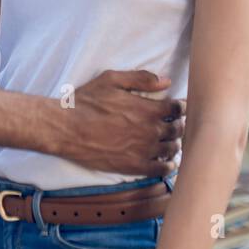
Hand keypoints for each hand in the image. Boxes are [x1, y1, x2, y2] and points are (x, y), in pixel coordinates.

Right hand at [56, 70, 185, 175]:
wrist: (66, 129)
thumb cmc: (87, 102)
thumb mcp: (111, 79)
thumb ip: (141, 78)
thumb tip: (166, 81)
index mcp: (147, 109)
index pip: (177, 109)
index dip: (181, 107)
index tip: (179, 108)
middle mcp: (149, 131)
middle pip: (177, 130)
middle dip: (179, 125)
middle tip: (177, 124)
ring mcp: (143, 150)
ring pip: (171, 149)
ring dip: (175, 144)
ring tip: (173, 142)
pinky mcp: (133, 166)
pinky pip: (159, 169)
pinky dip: (167, 166)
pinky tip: (168, 163)